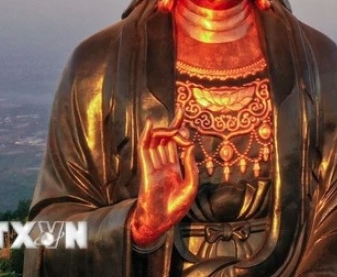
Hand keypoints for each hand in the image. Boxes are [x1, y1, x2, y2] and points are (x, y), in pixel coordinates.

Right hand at [130, 110, 197, 247]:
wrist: (162, 222)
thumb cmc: (176, 207)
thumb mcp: (191, 186)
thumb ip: (191, 166)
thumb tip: (190, 147)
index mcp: (175, 168)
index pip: (176, 144)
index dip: (179, 129)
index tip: (183, 114)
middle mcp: (164, 164)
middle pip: (166, 140)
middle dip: (173, 126)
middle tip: (181, 115)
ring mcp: (155, 166)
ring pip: (156, 142)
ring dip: (164, 130)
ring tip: (173, 124)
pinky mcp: (147, 170)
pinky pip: (145, 151)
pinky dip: (146, 137)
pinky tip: (150, 126)